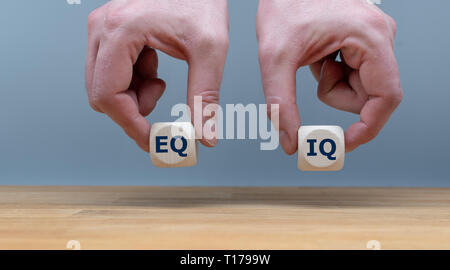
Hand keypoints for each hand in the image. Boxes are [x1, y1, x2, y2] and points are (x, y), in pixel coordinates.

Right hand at [86, 0, 228, 150]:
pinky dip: (133, 81)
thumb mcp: (210, 50)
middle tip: (161, 103)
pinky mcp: (111, 32)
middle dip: (132, 109)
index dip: (131, 126)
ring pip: (105, 85)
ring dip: (134, 95)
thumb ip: (205, 97)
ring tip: (160, 79)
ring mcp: (103, 29)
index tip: (153, 141)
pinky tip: (154, 67)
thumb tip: (204, 137)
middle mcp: (103, 28)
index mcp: (120, 31)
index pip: (108, 97)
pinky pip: (112, 72)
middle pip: (101, 94)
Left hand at [257, 0, 402, 153]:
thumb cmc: (284, 3)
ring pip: (359, 87)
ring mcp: (373, 38)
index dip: (367, 127)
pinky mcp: (362, 40)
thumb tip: (290, 141)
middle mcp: (379, 36)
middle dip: (336, 97)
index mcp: (370, 38)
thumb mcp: (275, 57)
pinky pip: (353, 73)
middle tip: (313, 79)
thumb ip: (281, 103)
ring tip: (313, 59)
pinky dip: (332, 73)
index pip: (386, 98)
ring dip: (332, 84)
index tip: (343, 143)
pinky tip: (318, 54)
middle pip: (369, 95)